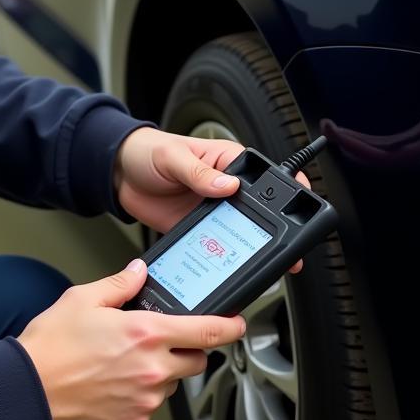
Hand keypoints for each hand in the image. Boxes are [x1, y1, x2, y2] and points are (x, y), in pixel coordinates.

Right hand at [17, 259, 243, 419]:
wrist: (27, 390)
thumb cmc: (52, 346)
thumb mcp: (84, 298)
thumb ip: (119, 284)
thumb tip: (138, 272)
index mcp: (145, 333)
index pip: (206, 331)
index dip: (230, 326)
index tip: (238, 323)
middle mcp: (152, 369)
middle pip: (195, 360)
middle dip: (188, 347)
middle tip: (162, 338)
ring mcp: (144, 399)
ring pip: (173, 383)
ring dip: (163, 371)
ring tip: (126, 359)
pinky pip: (151, 403)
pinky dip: (142, 392)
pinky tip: (116, 380)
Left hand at [114, 128, 310, 273]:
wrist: (118, 174)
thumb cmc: (148, 151)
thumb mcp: (174, 157)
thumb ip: (199, 173)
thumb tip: (227, 185)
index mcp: (228, 162)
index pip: (266, 177)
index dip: (287, 189)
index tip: (302, 203)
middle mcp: (226, 188)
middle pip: (260, 211)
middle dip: (276, 230)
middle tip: (288, 250)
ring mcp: (213, 211)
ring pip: (242, 233)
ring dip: (252, 248)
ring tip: (264, 265)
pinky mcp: (198, 230)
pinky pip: (216, 246)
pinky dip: (223, 258)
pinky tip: (228, 267)